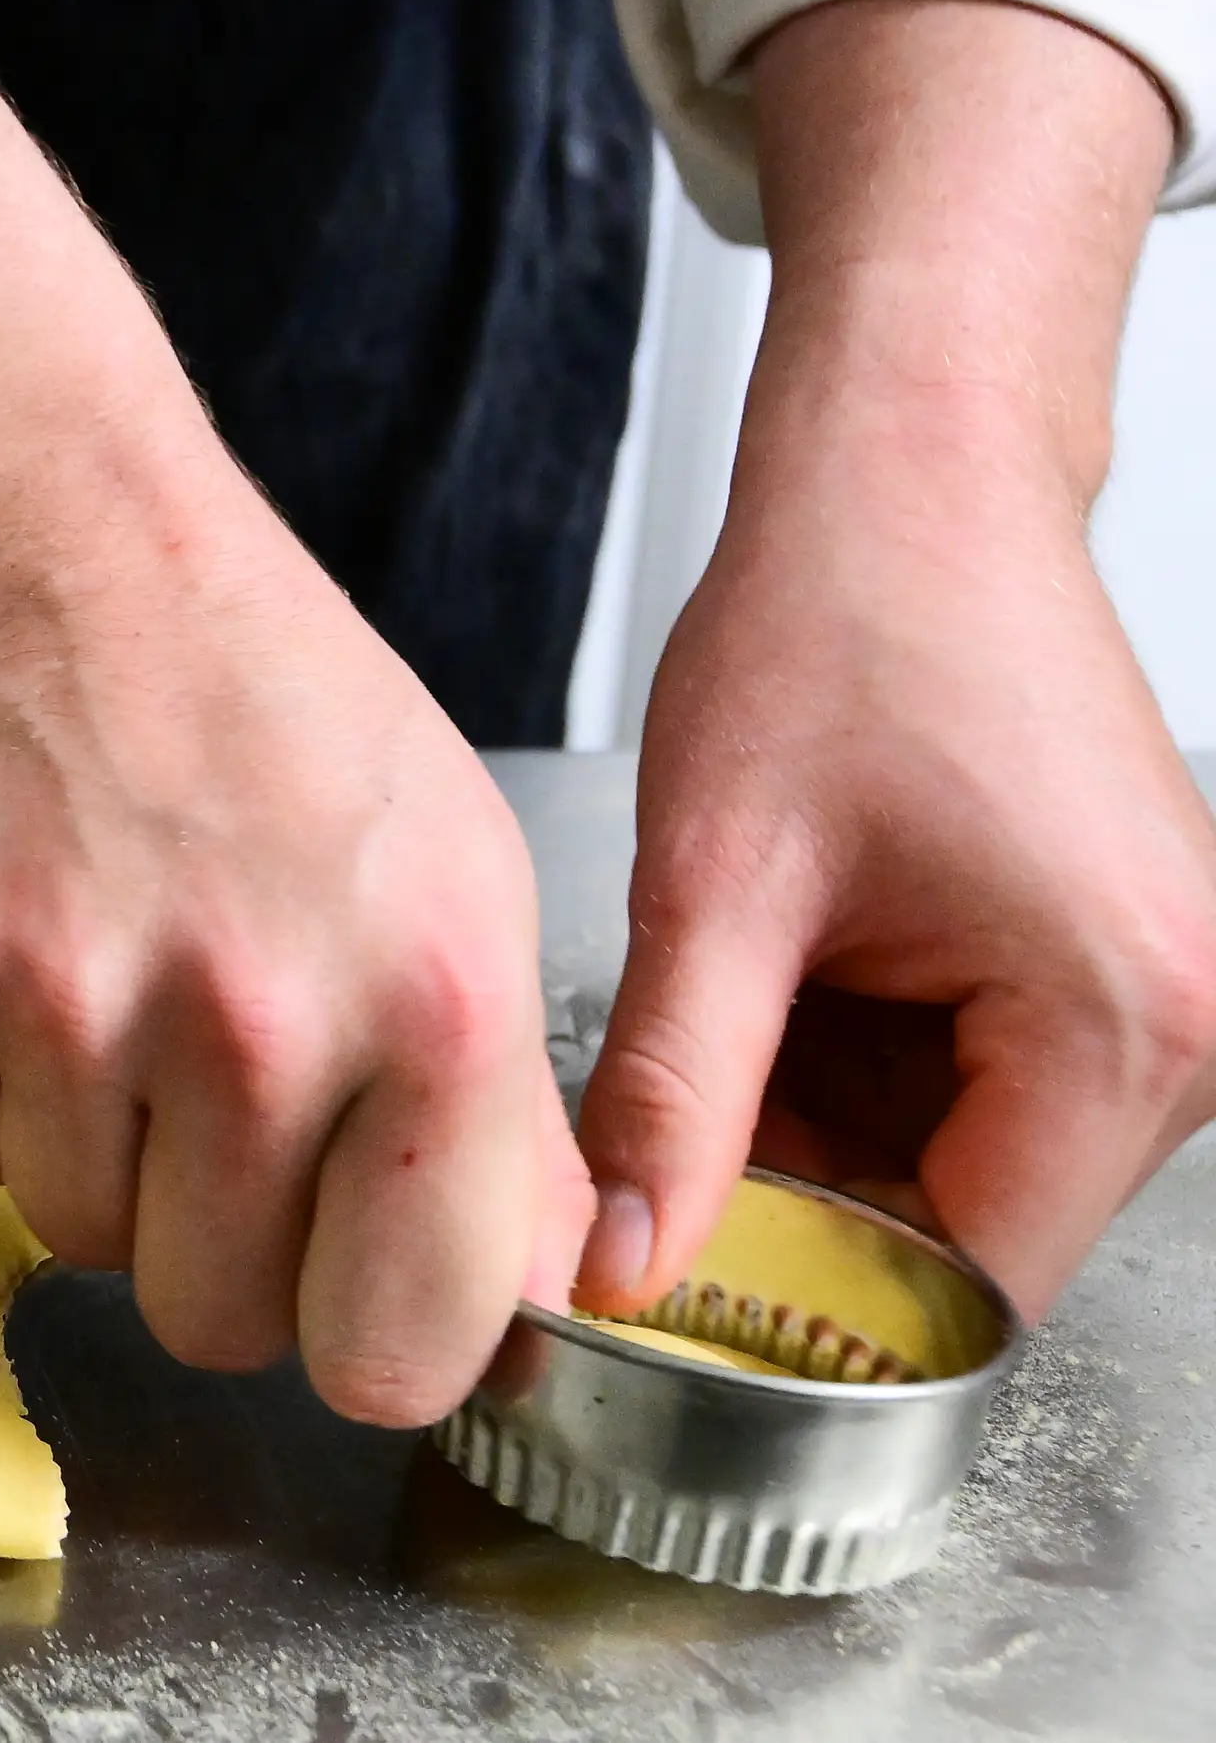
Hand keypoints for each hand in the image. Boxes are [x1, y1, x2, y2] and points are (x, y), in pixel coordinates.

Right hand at [0, 450, 591, 1428]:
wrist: (48, 536)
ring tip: (122, 986)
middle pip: (223, 1320)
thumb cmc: (265, 696)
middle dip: (223, 1244)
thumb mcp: (460, 878)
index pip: (403, 1347)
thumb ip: (503, 1118)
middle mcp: (251, 1019)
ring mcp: (64, 1005)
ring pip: (82, 1241)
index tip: (351, 1288)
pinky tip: (30, 950)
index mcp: (432, 1000)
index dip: (371, 1334)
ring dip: (102, 1156)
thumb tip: (515, 1310)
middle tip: (219, 1101)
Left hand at [578, 0, 1215, 1320]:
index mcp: (1124, 1024)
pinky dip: (855, 1071)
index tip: (665, 1280)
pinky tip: (784, 974)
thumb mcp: (718, 882)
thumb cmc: (840, 623)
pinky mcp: (1119, 973)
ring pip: (956, 1167)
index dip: (799, 1302)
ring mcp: (1168, 1004)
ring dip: (821, 1131)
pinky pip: (971, 1094)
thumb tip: (620, 1264)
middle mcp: (1190, 1032)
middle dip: (802, 1203)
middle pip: (965, 1233)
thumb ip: (672, 1095)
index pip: (961, 1285)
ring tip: (731, 996)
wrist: (910, 476)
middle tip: (655, 1124)